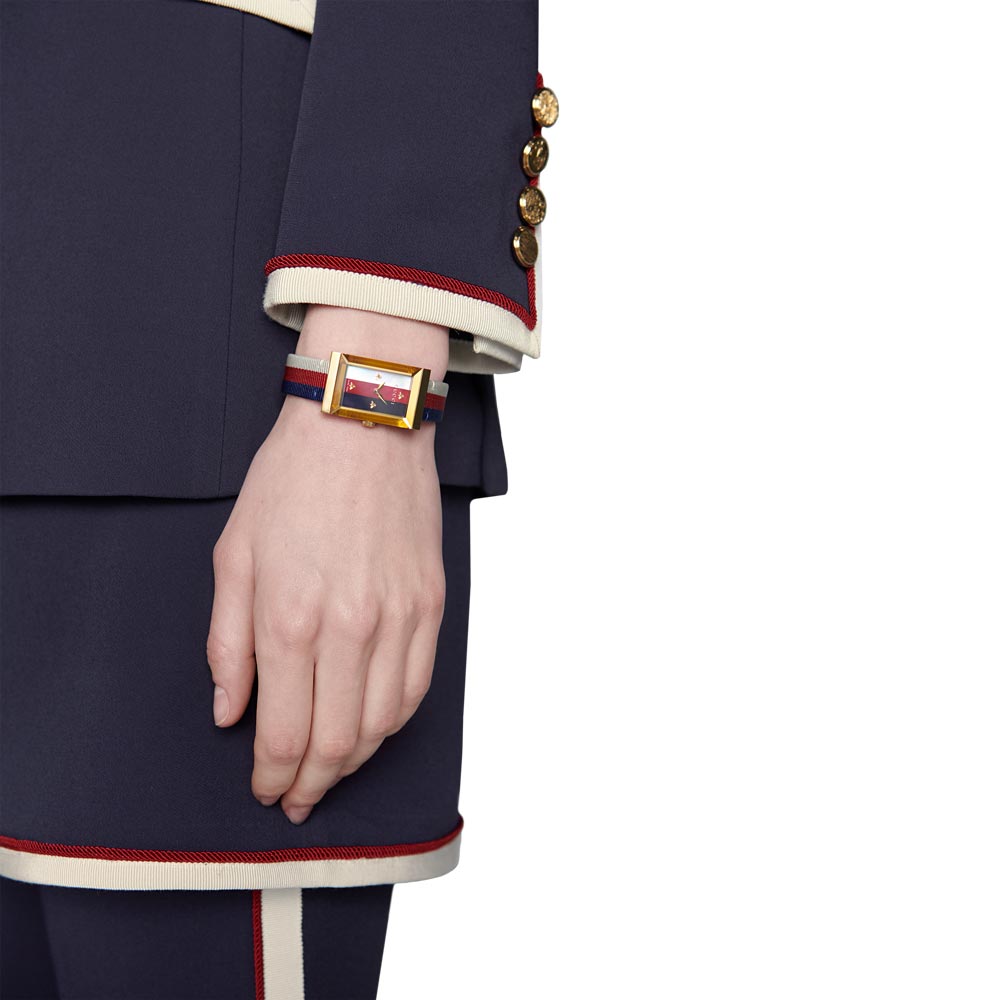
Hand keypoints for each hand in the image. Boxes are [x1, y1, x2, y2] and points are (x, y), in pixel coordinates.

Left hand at [206, 307, 448, 824]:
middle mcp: (350, 629)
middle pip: (338, 743)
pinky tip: (374, 728)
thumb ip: (227, 644)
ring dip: (355, 762)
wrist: (364, 427)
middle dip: (311, 784)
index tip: (265, 790)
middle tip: (296, 798)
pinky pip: (417, 687)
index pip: (284, 732)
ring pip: (383, 724)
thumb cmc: (291, 483)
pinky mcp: (430, 605)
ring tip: (331, 770)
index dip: (272, 776)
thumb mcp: (234, 556)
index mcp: (289, 618)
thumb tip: (229, 713)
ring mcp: (399, 619)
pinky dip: (393, 723)